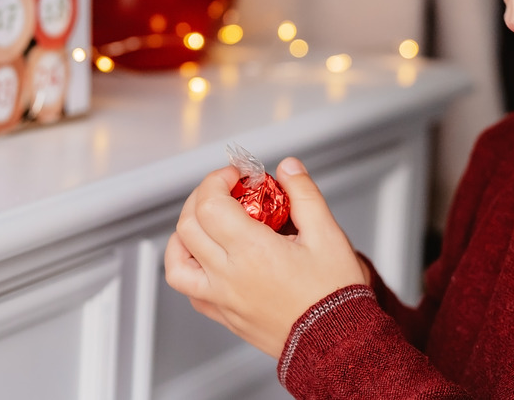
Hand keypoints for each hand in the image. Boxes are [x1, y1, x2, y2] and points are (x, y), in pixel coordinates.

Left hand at [164, 157, 367, 357]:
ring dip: (183, 235)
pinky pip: (190, 291)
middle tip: (224, 191)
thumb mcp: (328, 235)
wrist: (337, 345)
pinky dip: (188, 269)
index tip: (235, 176)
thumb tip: (288, 168)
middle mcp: (230, 276)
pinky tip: (207, 259)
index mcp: (253, 252)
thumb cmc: (335, 295)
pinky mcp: (225, 317)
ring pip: (176, 263)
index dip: (217, 181)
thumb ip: (305, 195)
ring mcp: (223, 299)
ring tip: (205, 223)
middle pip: (188, 226)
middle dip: (201, 198)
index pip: (210, 204)